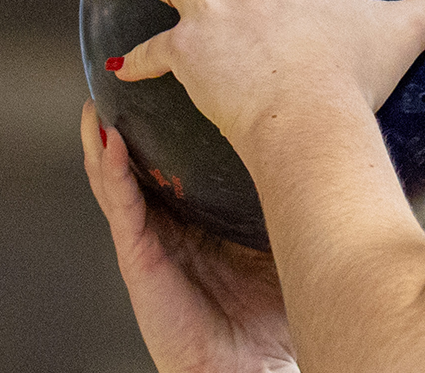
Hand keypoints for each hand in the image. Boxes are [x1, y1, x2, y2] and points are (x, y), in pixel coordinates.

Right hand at [82, 100, 296, 372]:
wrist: (256, 364)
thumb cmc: (272, 312)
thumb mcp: (283, 239)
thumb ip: (287, 200)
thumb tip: (327, 149)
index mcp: (201, 221)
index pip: (177, 167)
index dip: (167, 130)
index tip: (174, 87)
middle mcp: (172, 227)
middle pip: (139, 166)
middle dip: (125, 125)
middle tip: (121, 80)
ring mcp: (153, 243)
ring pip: (117, 183)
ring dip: (104, 143)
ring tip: (97, 105)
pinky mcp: (141, 262)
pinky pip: (122, 210)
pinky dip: (112, 175)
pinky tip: (108, 145)